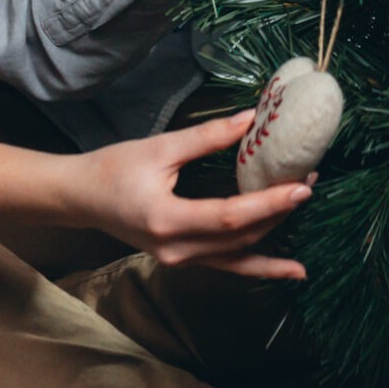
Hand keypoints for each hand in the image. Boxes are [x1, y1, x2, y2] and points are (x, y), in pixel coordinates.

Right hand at [70, 111, 315, 277]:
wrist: (80, 197)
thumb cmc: (113, 169)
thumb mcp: (159, 147)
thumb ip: (206, 138)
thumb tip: (251, 120)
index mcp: (167, 221)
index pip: (229, 217)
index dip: (268, 204)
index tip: (300, 187)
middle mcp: (175, 250)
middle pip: (239, 239)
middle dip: (278, 214)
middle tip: (308, 184)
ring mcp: (178, 260)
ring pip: (237, 258)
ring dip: (272, 241)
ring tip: (303, 225)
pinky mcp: (181, 259)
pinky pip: (226, 266)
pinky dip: (257, 265)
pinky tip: (286, 268)